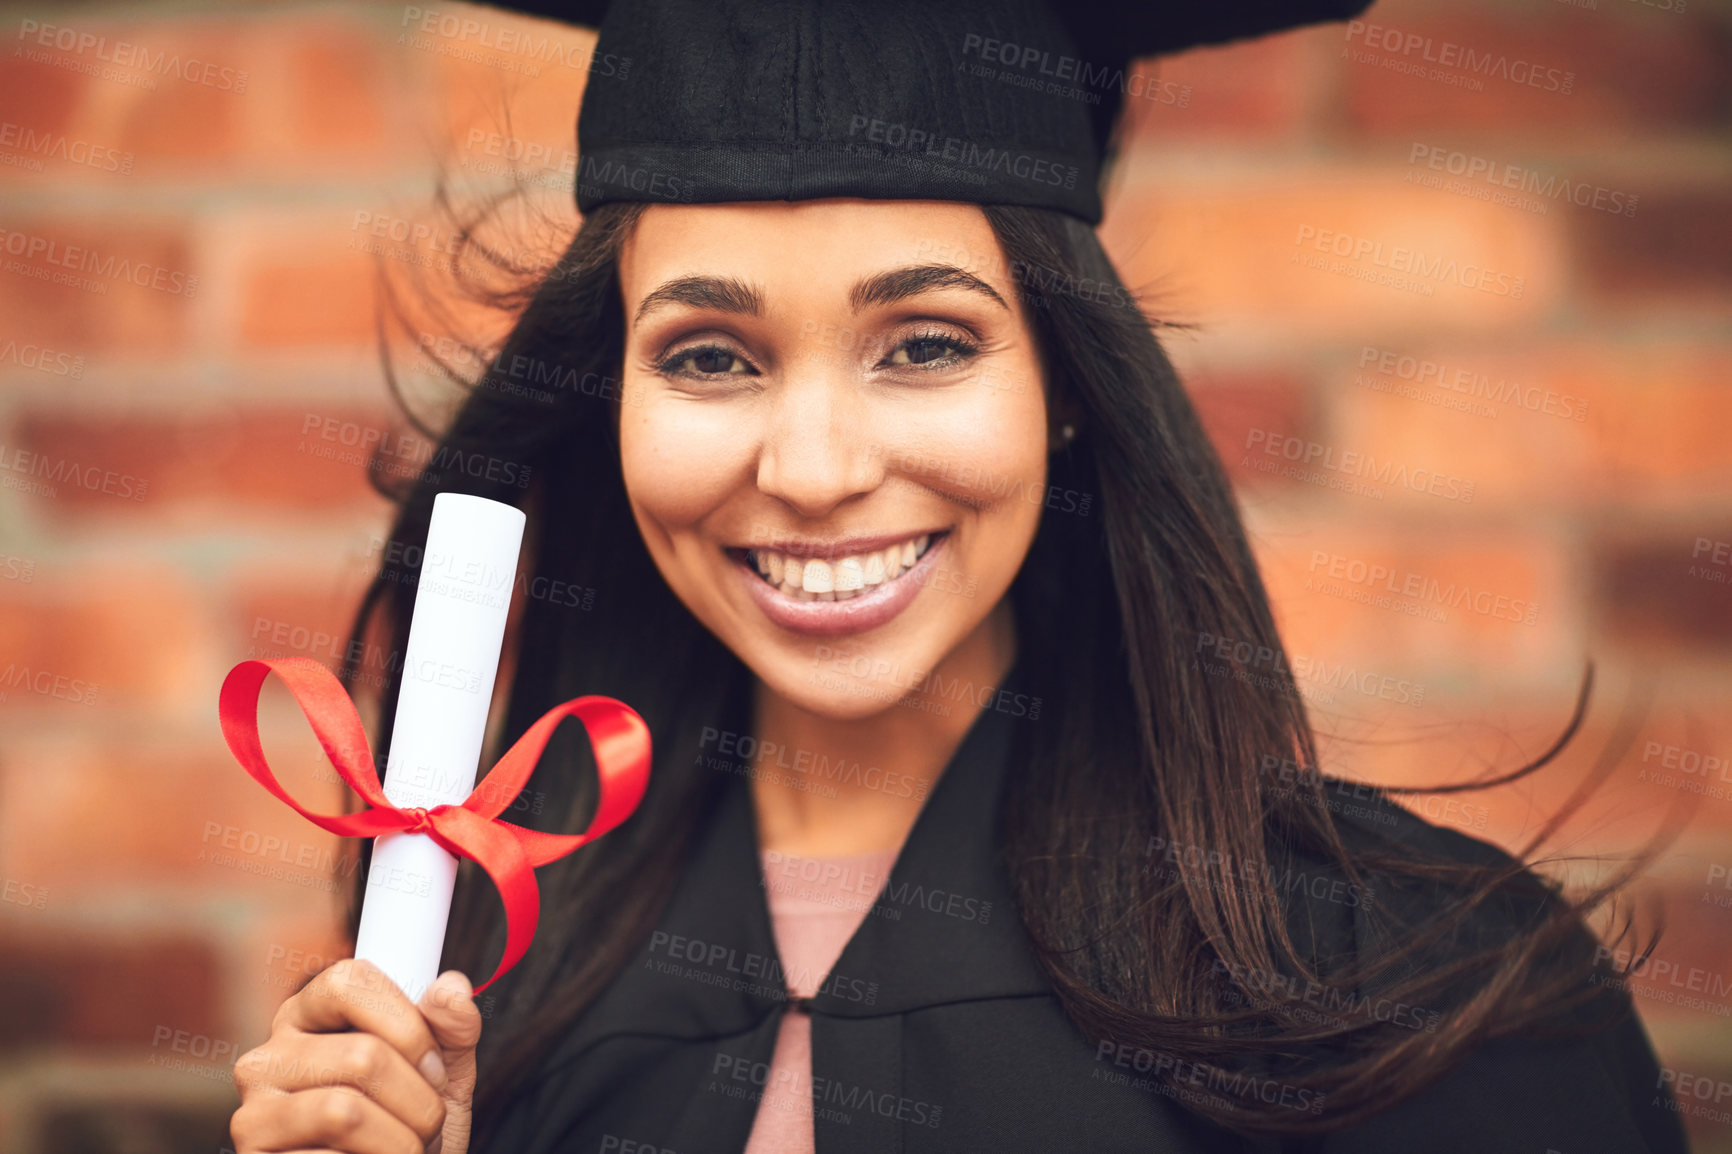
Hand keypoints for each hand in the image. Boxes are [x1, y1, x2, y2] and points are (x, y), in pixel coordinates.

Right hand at [231, 959, 482, 1153]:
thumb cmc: (411, 1128)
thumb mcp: (445, 1072)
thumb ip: (452, 1026)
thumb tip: (452, 989)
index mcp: (307, 1017)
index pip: (350, 981)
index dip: (408, 1025)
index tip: (436, 1068)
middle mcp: (268, 1059)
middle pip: (362, 1055)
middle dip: (419, 1101)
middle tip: (430, 1126)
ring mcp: (253, 1115)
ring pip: (344, 1112)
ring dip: (401, 1143)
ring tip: (407, 1152)